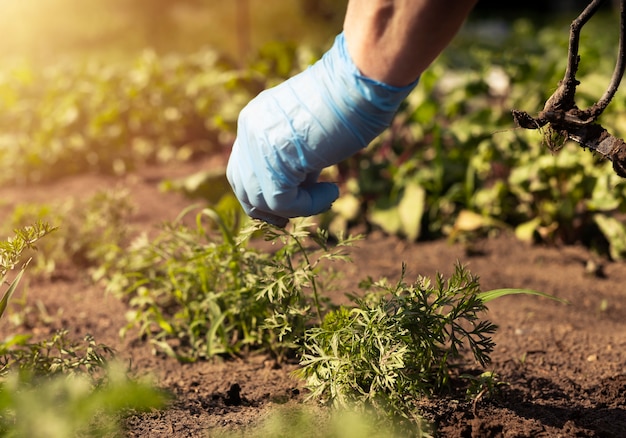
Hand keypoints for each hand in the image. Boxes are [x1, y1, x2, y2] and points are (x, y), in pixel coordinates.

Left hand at [227, 33, 416, 225]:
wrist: (361, 83)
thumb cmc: (350, 102)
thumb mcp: (312, 136)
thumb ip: (298, 160)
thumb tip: (300, 189)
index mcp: (255, 119)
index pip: (243, 168)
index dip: (261, 194)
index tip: (288, 206)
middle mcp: (250, 129)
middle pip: (243, 186)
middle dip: (268, 209)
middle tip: (294, 216)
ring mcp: (259, 143)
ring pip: (262, 199)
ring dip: (298, 207)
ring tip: (328, 194)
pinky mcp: (276, 158)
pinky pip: (282, 202)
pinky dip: (309, 206)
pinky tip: (332, 191)